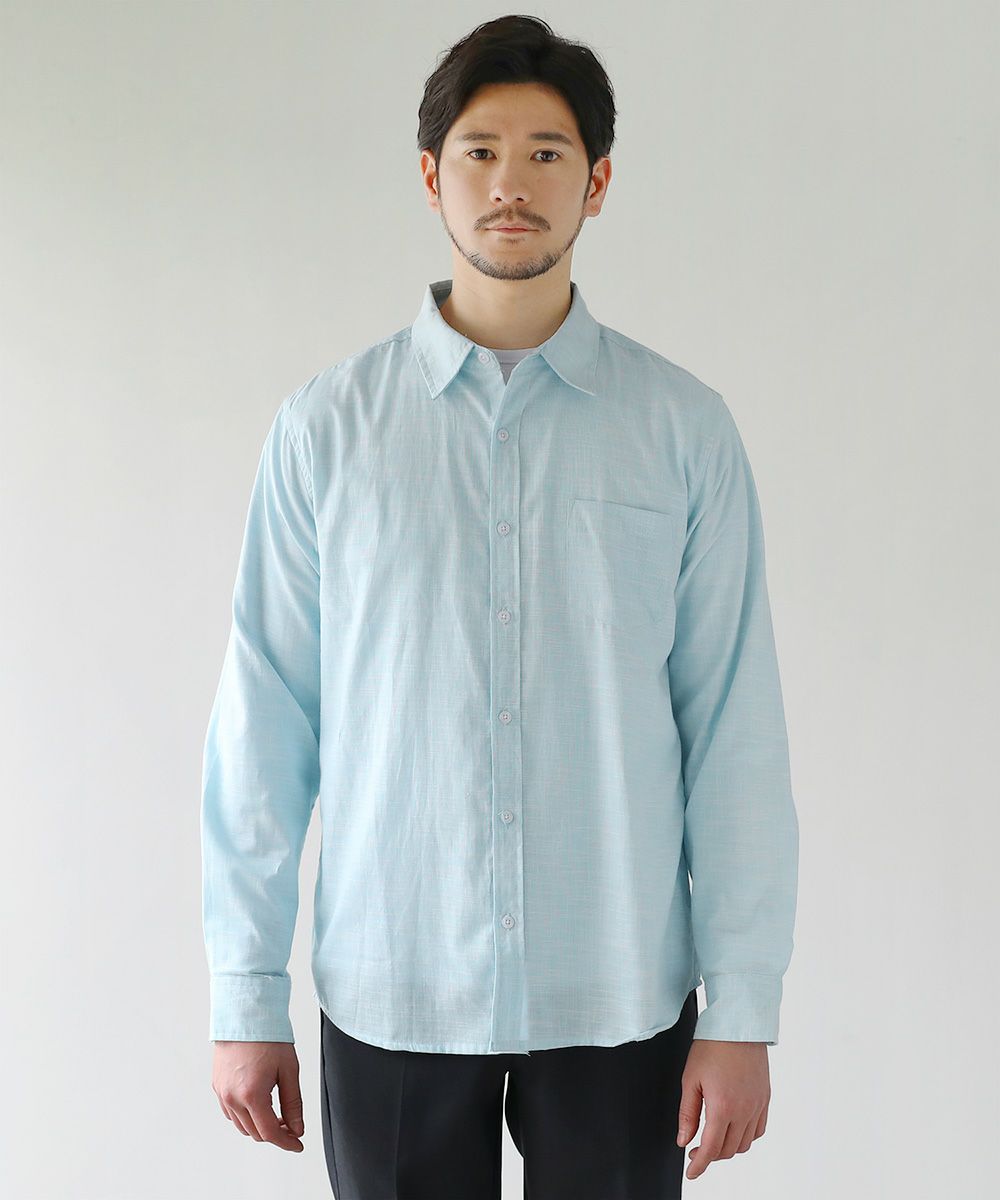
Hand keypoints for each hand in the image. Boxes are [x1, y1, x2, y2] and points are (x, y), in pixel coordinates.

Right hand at [212, 1040, 304, 1151]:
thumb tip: (297, 1128)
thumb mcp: (289, 1070)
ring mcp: (222, 1093)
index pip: (269, 1133)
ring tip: (277, 1114)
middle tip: (291, 1126)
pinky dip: (245, 1116)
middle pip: (255, 1133)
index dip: (286, 1142)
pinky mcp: (217, 1086)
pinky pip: (231, 1113)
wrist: (245, 1014)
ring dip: (259, 1126)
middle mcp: (232, 1098)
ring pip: (241, 1125)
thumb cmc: (268, 1036)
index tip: (298, 1145)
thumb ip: (293, 1103)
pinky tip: (259, 1104)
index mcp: (252, 1094)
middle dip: (275, 1134)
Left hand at [676, 1039, 769, 1179]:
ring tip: (713, 1136)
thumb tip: (683, 1141)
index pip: (712, 1149)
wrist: (738, 1025)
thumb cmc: (712, 1046)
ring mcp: (758, 1105)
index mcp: (722, 1107)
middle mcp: (744, 1110)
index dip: (700, 1166)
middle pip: (728, 1150)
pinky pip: (758, 1130)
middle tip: (696, 1149)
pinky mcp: (765, 1098)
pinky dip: (746, 1136)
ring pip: (745, 1144)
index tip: (691, 1172)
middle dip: (711, 1155)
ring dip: (728, 1147)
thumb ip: (687, 1114)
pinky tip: (733, 1127)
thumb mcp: (690, 1079)